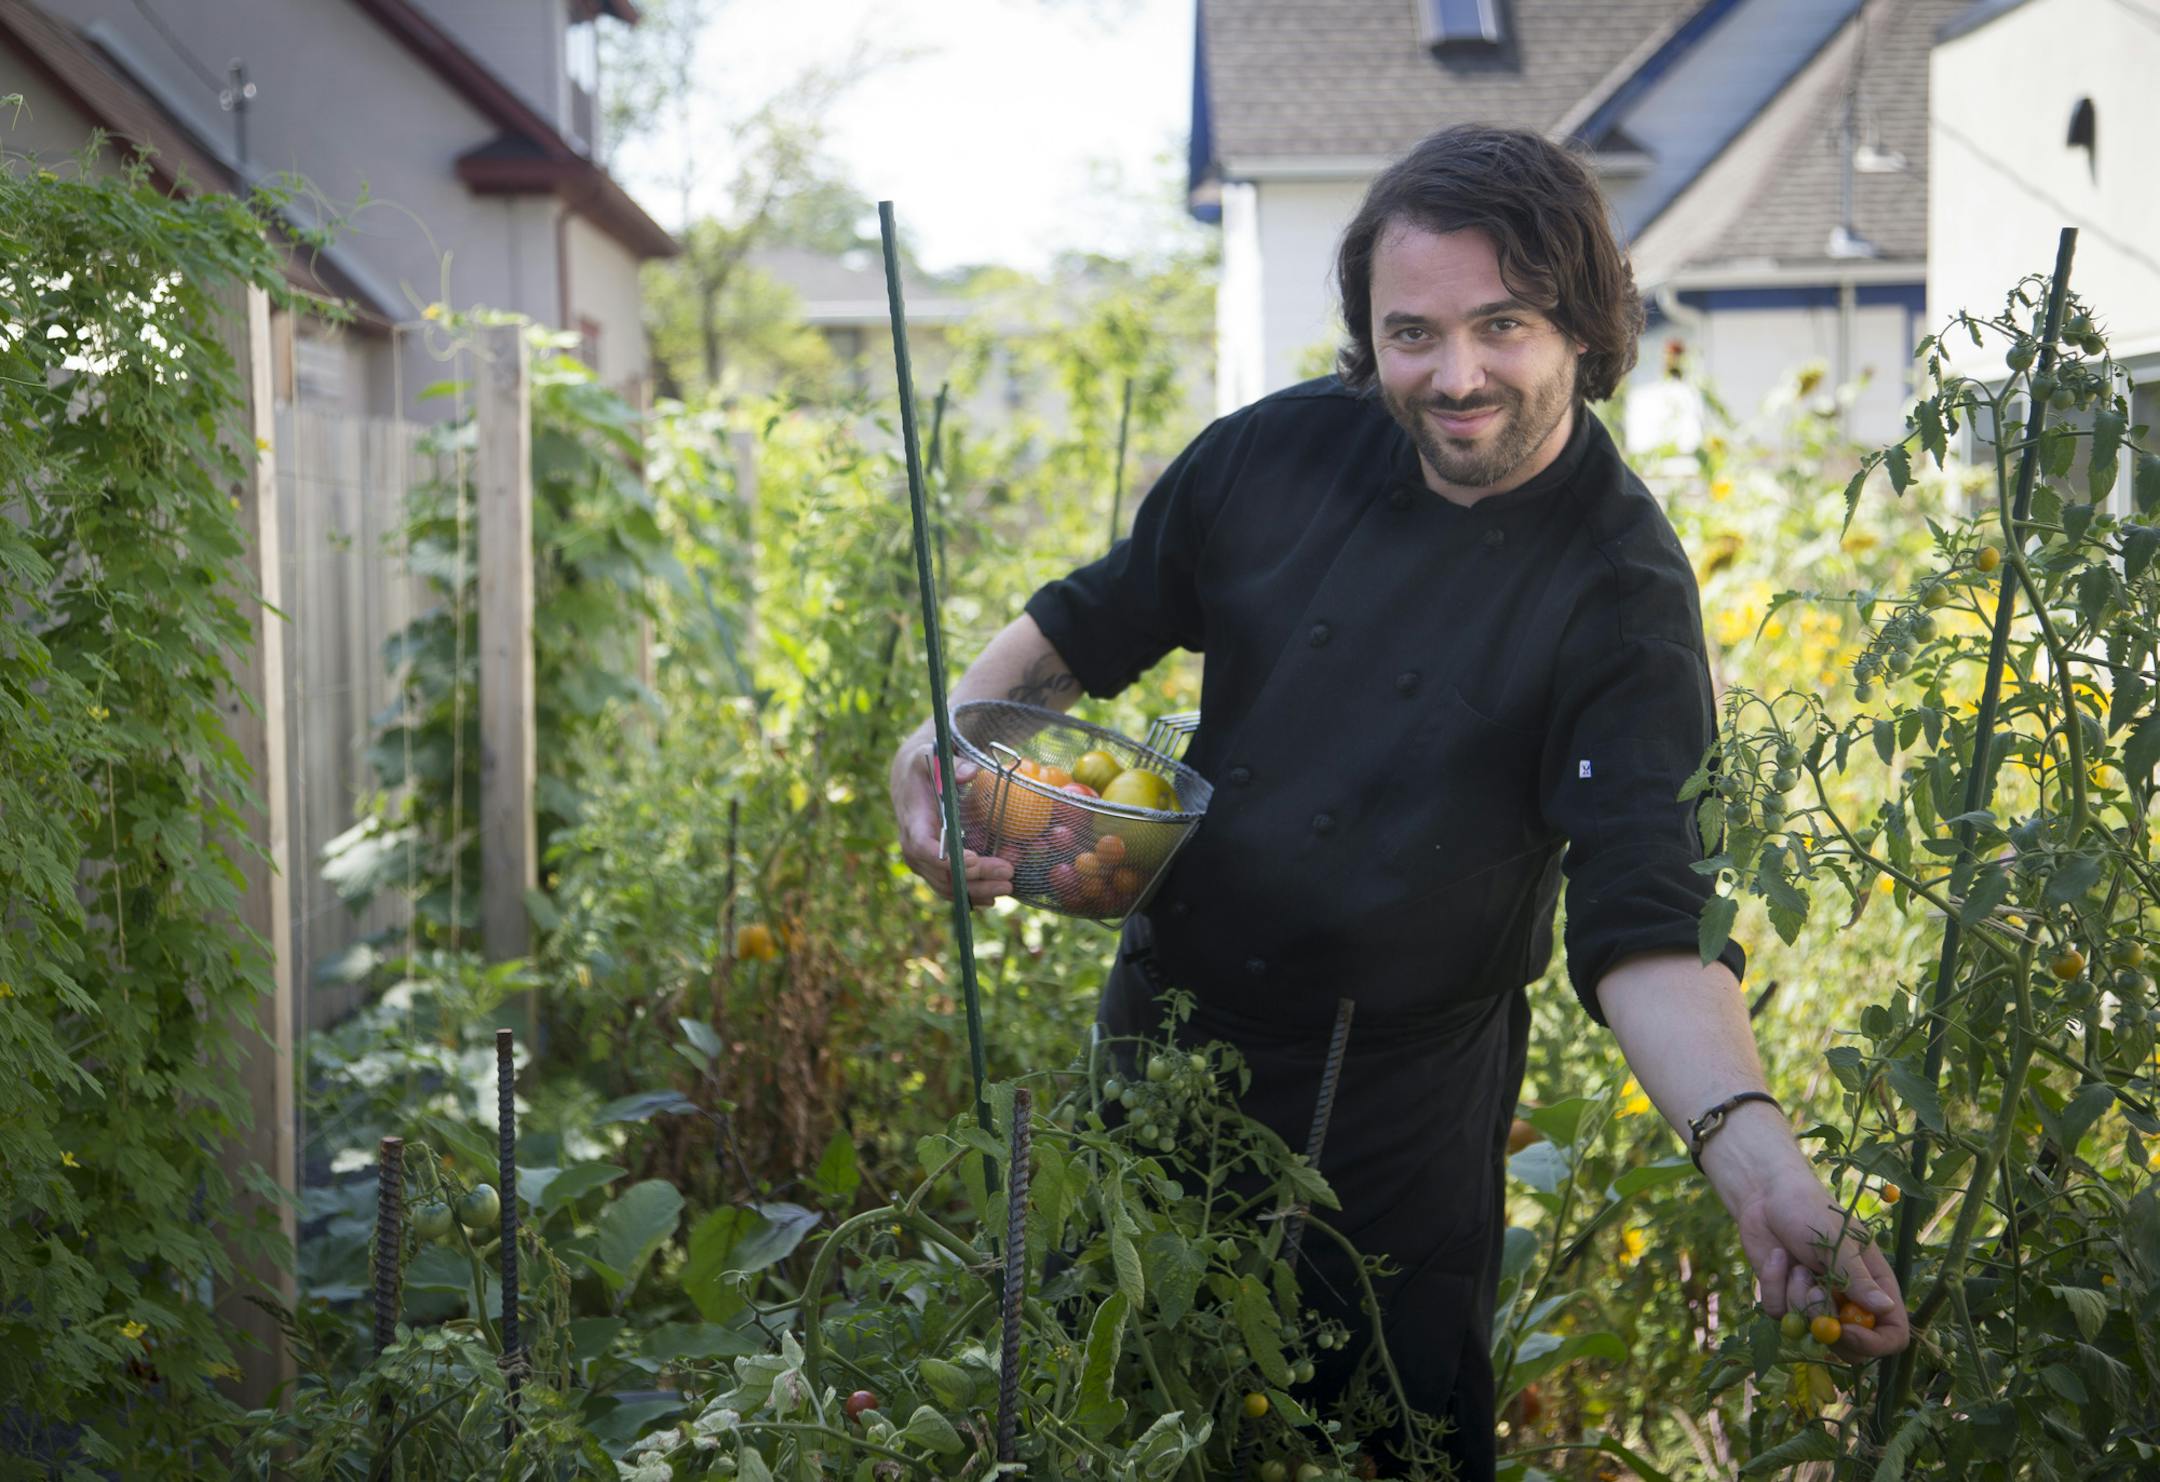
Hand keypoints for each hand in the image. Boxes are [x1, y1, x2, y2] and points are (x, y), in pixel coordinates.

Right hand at [888, 737, 1011, 906]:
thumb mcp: (931, 757)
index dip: (947, 858)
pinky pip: (950, 887)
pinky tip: (993, 897)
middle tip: (1008, 871)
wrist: (909, 782)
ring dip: (978, 890)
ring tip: (1007, 886)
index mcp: (913, 824)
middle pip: (942, 873)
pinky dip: (971, 894)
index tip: (973, 859)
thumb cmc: (923, 769)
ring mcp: (923, 863)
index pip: (924, 848)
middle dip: (976, 877)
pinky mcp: (933, 868)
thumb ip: (952, 764)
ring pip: (948, 887)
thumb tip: (970, 772)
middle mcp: (914, 850)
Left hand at [1738, 1167, 1910, 1361]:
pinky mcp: (1785, 1298)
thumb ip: (1857, 1278)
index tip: (1847, 1330)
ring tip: (1796, 1261)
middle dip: (1828, 1328)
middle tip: (1812, 1292)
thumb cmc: (1810, 1210)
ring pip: (1810, 1330)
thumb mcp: (1837, 1242)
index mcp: (1874, 1285)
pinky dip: (1774, 1285)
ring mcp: (1816, 1301)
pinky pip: (1779, 1313)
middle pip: (1851, 1348)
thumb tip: (1885, 1309)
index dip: (1874, 1342)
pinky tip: (1775, 1258)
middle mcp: (1848, 1300)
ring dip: (1798, 1295)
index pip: (1893, 1332)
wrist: (1765, 1195)